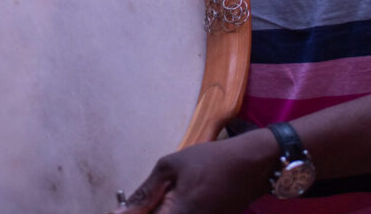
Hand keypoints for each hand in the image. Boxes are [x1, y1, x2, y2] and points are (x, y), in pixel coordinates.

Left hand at [109, 131, 276, 213]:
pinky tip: (178, 200)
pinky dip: (176, 211)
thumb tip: (119, 212)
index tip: (121, 210)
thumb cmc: (210, 160)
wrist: (251, 166)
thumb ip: (146, 193)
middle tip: (144, 202)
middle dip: (149, 210)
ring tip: (165, 197)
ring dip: (161, 209)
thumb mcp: (172, 166)